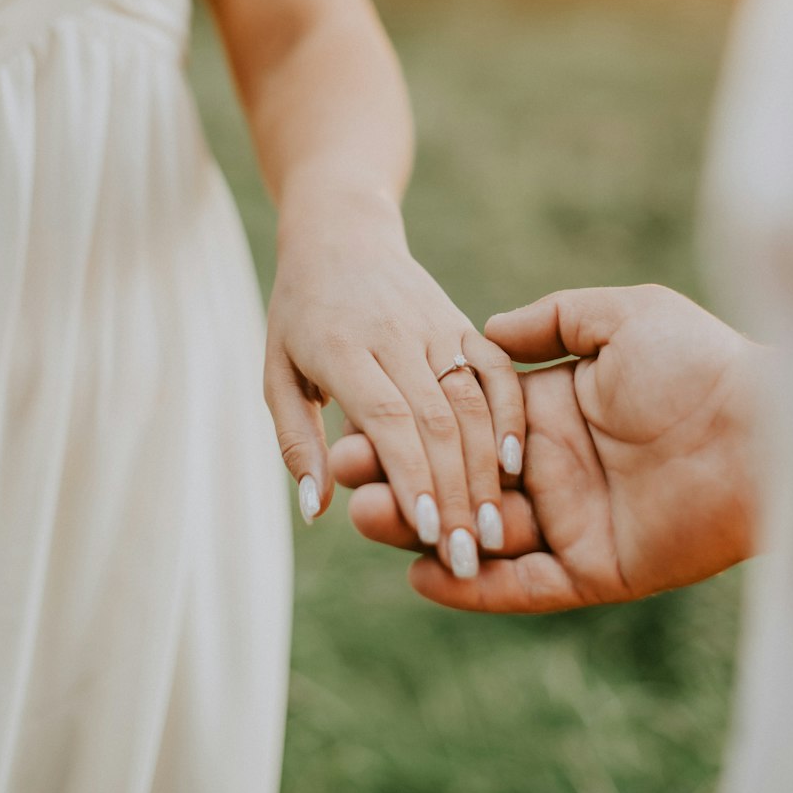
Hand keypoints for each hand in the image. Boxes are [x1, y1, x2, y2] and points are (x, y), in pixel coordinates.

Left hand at [264, 186, 525, 577]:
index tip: (427, 531)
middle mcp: (394, 335)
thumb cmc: (300, 315)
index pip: (385, 417)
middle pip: (436, 420)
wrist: (341, 236)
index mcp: (342, 347)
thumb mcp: (277, 373)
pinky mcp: (462, 323)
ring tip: (492, 529)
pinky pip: (496, 369)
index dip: (409, 475)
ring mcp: (435, 325)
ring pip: (472, 400)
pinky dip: (510, 414)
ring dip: (485, 469)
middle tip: (466, 556)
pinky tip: (515, 464)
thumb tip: (315, 509)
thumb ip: (295, 441)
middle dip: (453, 493)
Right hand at [331, 284, 762, 610]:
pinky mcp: (596, 570)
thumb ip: (553, 322)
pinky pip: (526, 586)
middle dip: (400, 477)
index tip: (354, 424)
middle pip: (460, 480)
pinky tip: (422, 573)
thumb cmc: (699, 362)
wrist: (765, 424)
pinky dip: (476, 588)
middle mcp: (556, 469)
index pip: (465, 425)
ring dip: (422, 529)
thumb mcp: (620, 317)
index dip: (412, 428)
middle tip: (341, 473)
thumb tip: (490, 331)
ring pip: (482, 534)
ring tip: (364, 518)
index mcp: (554, 412)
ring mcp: (574, 522)